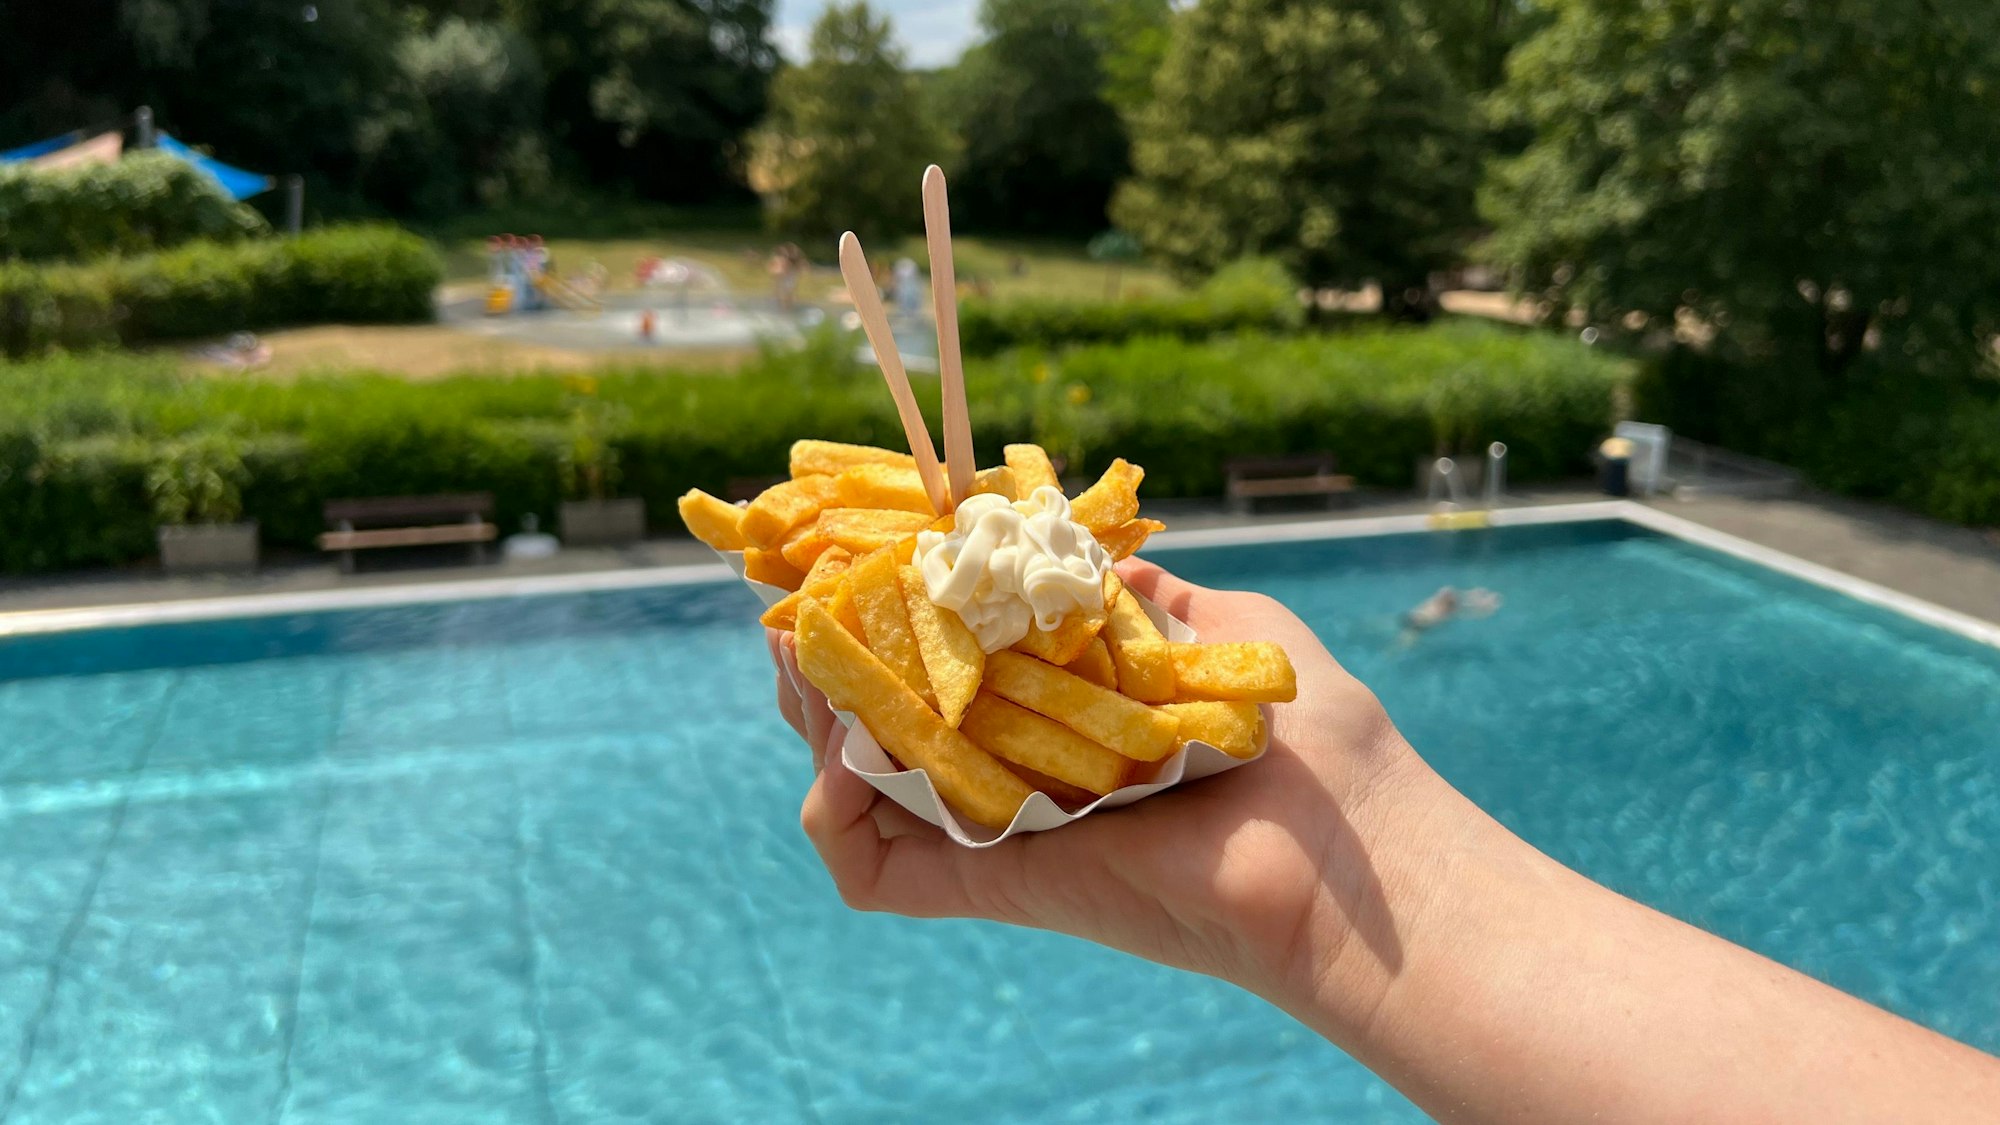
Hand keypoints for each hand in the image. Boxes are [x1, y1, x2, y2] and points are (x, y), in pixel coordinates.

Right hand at [768, 557, 1435, 1021]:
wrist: (1351, 846)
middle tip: (800, 603)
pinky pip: (873, 869)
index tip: (858, 557)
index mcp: (1062, 716)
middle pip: (881, 721)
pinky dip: (832, 811)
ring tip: (797, 653)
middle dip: (829, 658)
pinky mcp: (995, 884)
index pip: (947, 666)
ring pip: (857, 785)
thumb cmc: (1313, 739)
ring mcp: (999, 832)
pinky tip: (838, 747)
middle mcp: (1017, 773)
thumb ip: (1143, 593)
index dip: (890, 615)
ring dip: (809, 718)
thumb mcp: (1225, 627)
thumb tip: (1084, 551)